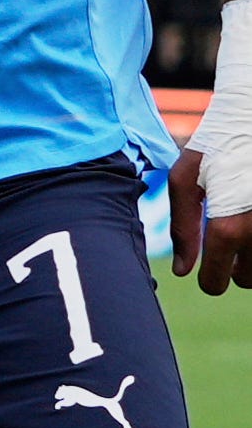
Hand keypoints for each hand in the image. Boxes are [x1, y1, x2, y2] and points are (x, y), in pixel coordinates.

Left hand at [169, 147, 251, 293]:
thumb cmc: (219, 145)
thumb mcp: (187, 178)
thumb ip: (182, 226)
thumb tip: (182, 270)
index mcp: (230, 227)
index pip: (216, 283)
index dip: (209, 279)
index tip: (210, 271)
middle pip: (248, 281)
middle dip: (237, 267)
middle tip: (232, 239)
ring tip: (247, 225)